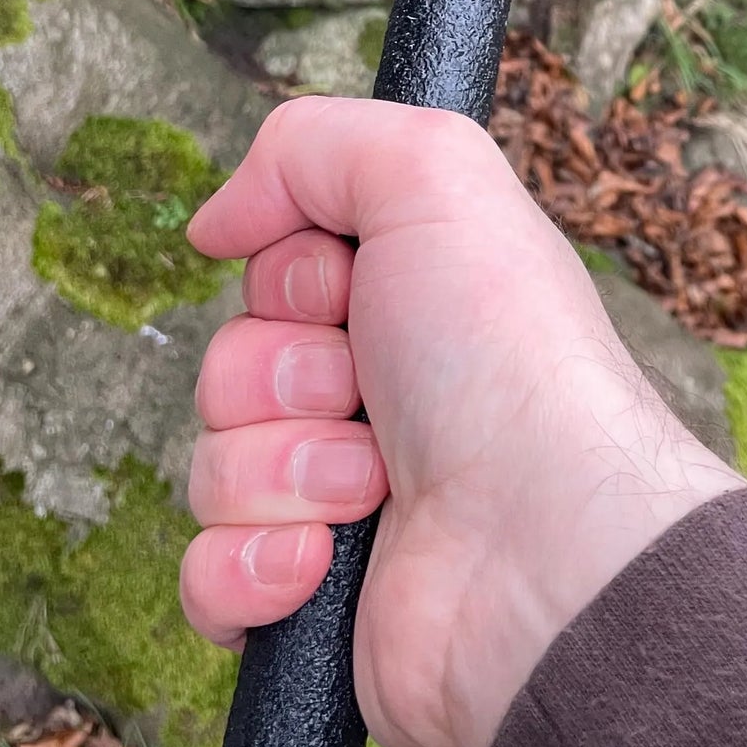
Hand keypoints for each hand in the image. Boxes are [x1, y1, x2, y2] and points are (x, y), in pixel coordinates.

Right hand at [179, 97, 743, 746]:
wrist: (541, 544)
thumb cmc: (507, 353)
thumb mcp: (432, 173)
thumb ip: (312, 142)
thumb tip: (217, 221)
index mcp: (406, 306)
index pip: (269, 275)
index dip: (290, 276)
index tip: (348, 284)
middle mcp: (376, 399)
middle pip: (228, 366)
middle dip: (282, 375)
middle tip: (367, 391)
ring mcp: (340, 507)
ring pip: (210, 467)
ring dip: (285, 466)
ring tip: (375, 484)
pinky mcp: (310, 604)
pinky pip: (205, 574)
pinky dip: (256, 565)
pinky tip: (328, 561)